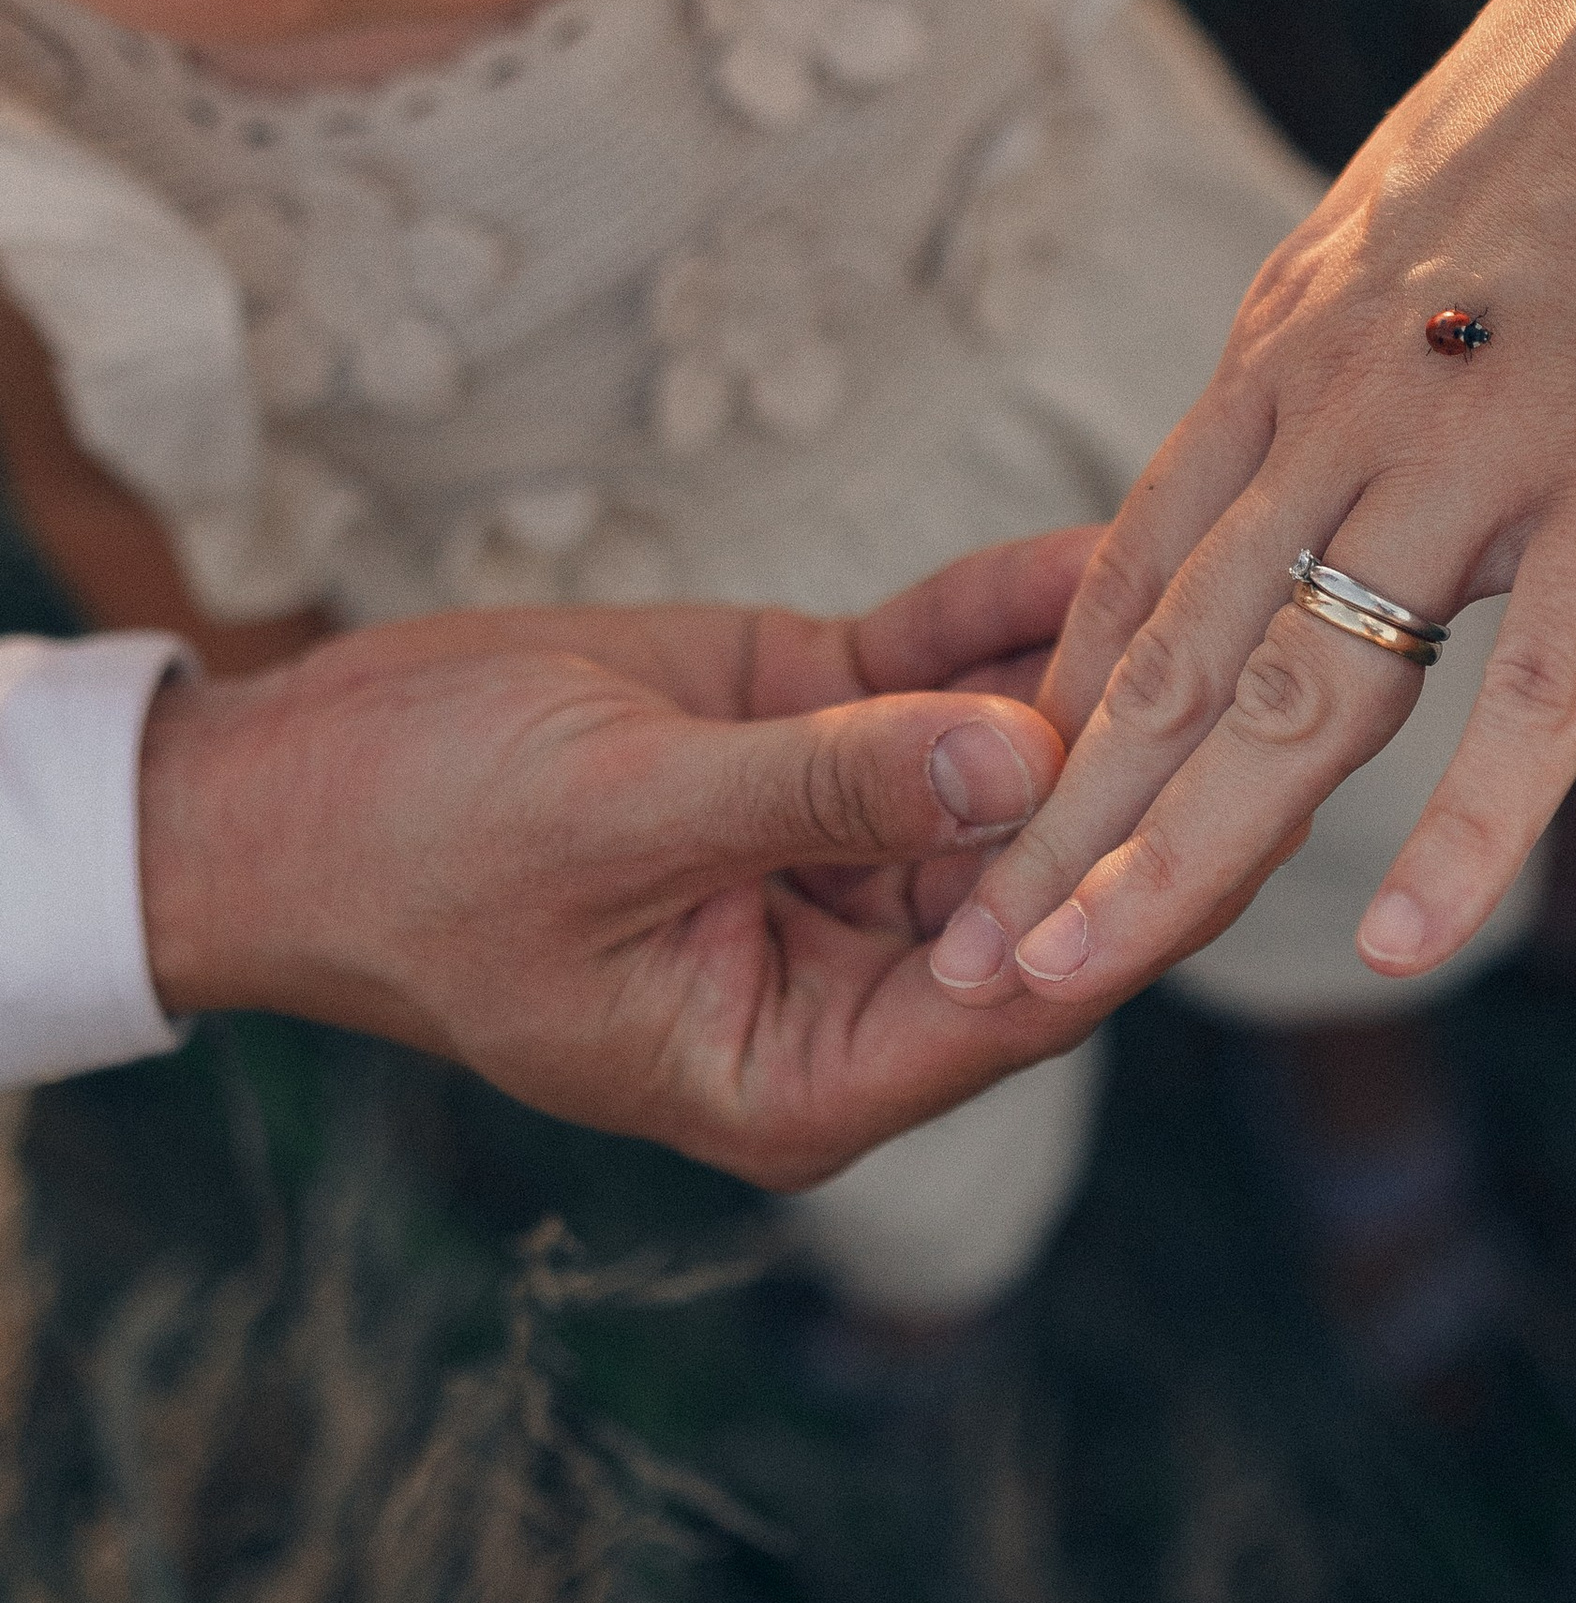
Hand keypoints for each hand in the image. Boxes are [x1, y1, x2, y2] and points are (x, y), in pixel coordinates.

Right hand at [136, 530, 1163, 1188]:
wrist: (283, 780)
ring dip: (1093, 671)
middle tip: (1265, 653)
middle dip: (1138, 766)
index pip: (1022, 988)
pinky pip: (936, 669)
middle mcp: (849, 967)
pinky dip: (1008, 611)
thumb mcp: (623, 817)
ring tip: (1222, 572)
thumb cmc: (412, 850)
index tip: (1238, 789)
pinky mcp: (812, 727)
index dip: (1129, 889)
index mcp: (806, 1065)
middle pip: (1038, 870)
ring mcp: (839, 840)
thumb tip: (1027, 766)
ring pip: (1005, 757)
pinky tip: (1108, 537)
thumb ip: (829, 789)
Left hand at [924, 0, 1575, 1018]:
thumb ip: (1392, 323)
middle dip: (1051, 827)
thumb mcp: (1452, 184)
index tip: (995, 842)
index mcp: (1302, 325)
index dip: (1062, 721)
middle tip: (954, 974)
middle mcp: (1349, 388)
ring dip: (1167, 852)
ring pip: (1295, 682)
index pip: (1142, 564)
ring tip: (1055, 987)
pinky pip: (1540, 679)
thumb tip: (1373, 413)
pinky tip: (1402, 942)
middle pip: (1169, 650)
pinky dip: (1466, 823)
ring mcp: (1487, 431)